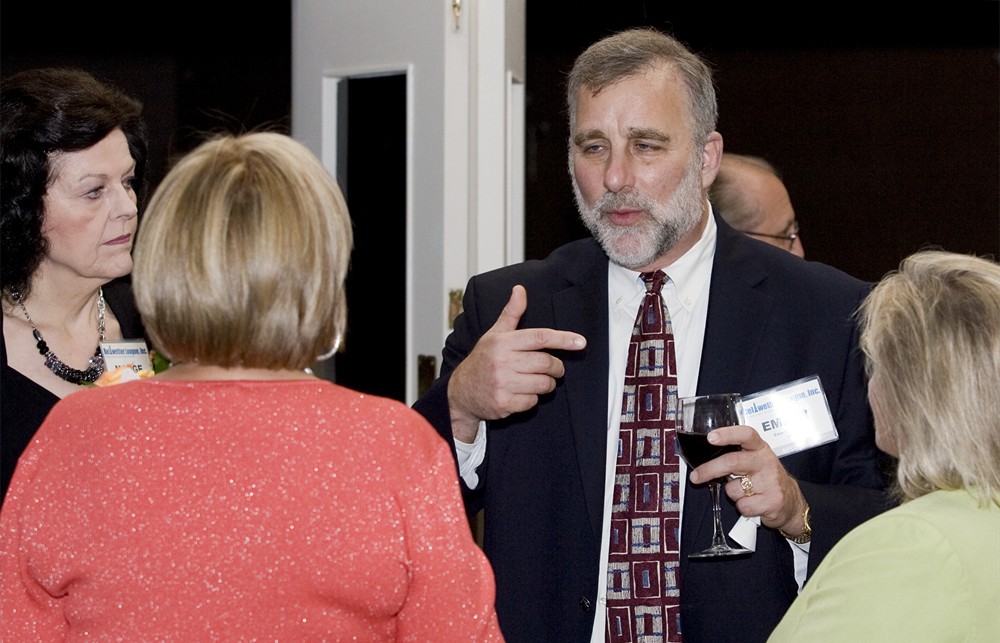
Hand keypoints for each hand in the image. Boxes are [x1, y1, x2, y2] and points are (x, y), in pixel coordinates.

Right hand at [447, 285, 586, 441]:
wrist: (460, 392)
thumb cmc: (482, 360)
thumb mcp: (494, 334)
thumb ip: (511, 313)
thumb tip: (520, 290)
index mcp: (503, 342)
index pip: (540, 337)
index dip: (563, 339)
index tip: (580, 342)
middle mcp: (502, 361)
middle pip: (546, 363)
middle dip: (557, 367)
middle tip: (555, 369)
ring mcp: (502, 383)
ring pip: (543, 384)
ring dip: (547, 384)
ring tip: (540, 381)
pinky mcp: (503, 403)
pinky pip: (532, 401)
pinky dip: (532, 399)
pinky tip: (522, 393)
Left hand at [687, 425, 807, 534]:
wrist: (791, 502)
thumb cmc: (767, 478)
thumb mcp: (756, 459)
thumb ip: (736, 454)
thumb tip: (706, 456)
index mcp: (760, 448)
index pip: (746, 434)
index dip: (727, 434)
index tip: (711, 437)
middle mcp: (766, 462)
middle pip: (732, 462)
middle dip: (709, 469)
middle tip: (696, 476)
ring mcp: (771, 482)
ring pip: (734, 489)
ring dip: (732, 494)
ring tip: (745, 492)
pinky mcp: (772, 501)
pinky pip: (743, 506)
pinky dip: (742, 507)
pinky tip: (753, 503)